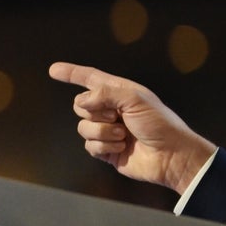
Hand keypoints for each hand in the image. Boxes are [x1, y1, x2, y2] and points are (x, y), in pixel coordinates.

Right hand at [48, 62, 216, 194]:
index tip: (54, 70)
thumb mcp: (136, 99)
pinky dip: (104, 147)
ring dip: (103, 131)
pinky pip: (89, 146)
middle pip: (80, 105)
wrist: (171, 156)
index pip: (91, 79)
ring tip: (123, 135)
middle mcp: (113, 110)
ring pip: (83, 127)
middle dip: (95, 112)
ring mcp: (108, 131)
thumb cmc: (161, 124)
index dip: (72, 73)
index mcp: (121, 92)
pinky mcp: (107, 150)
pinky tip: (121, 148)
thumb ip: (105, 93)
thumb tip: (83, 101)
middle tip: (118, 117)